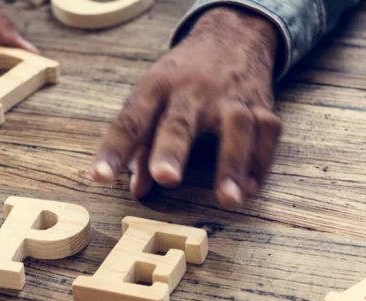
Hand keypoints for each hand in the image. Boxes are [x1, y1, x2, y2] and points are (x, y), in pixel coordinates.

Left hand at [91, 6, 280, 208]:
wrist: (231, 36)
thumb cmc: (183, 77)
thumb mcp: (153, 99)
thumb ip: (141, 147)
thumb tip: (136, 190)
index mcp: (156, 89)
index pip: (130, 121)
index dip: (113, 150)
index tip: (100, 177)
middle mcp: (192, 90)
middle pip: (180, 120)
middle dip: (172, 150)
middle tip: (165, 178)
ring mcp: (230, 96)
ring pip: (235, 126)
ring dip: (232, 163)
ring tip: (228, 199)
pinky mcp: (262, 104)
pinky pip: (266, 133)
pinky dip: (260, 162)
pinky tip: (249, 189)